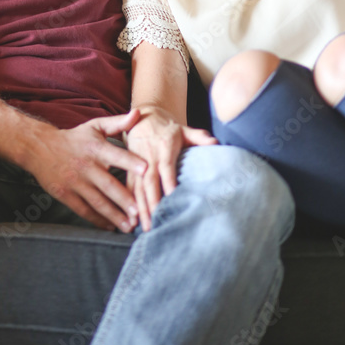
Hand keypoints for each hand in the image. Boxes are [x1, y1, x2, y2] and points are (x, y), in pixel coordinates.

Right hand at [26, 109, 146, 231]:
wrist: (40, 147)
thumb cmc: (75, 138)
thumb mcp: (95, 126)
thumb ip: (118, 123)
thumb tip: (139, 114)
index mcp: (96, 148)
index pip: (117, 155)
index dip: (131, 162)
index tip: (146, 171)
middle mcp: (87, 166)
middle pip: (109, 185)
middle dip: (124, 200)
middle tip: (140, 212)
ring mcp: (76, 182)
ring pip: (98, 202)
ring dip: (114, 215)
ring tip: (129, 226)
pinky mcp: (66, 195)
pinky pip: (84, 210)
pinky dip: (98, 220)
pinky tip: (111, 226)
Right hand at [125, 108, 216, 231]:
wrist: (145, 118)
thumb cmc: (169, 129)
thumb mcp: (185, 129)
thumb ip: (200, 137)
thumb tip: (215, 142)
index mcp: (165, 147)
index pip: (166, 167)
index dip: (167, 182)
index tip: (171, 198)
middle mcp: (149, 157)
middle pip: (149, 181)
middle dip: (151, 201)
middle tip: (155, 221)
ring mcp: (137, 164)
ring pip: (137, 187)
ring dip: (139, 207)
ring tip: (143, 227)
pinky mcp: (130, 169)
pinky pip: (129, 188)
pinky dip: (128, 203)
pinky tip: (131, 220)